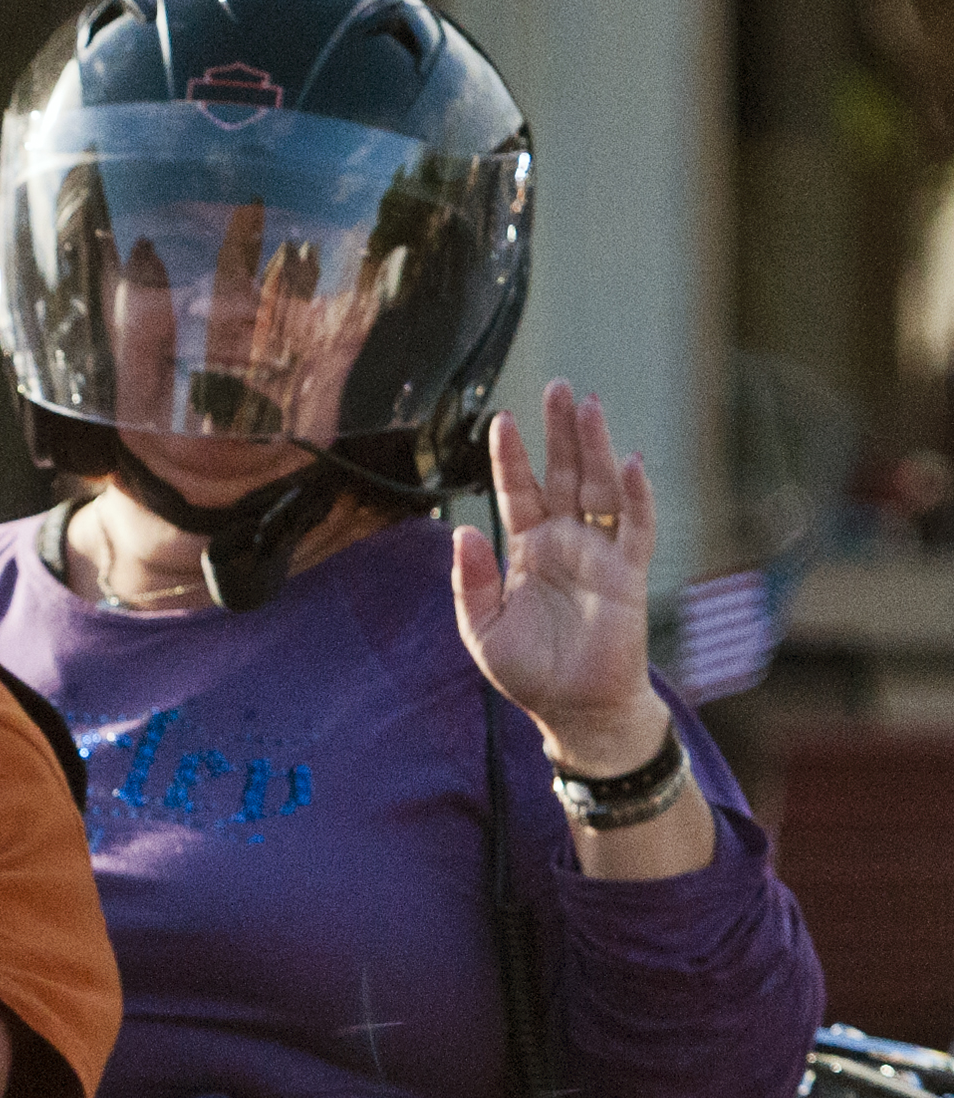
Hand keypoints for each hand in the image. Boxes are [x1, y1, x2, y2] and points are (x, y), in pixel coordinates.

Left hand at [452, 380, 670, 775]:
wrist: (576, 712)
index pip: (519, 491)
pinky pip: (635, 528)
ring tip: (588, 405)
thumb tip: (463, 531)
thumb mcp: (483, 629)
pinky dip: (635, 496)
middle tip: (557, 386)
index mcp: (528, 549)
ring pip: (599, 489)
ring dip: (595, 447)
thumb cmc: (532, 672)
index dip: (511, 457)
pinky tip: (629, 463)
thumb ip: (469, 582)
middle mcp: (565, 542)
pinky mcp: (628, 574)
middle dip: (559, 432)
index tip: (500, 420)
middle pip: (564, 474)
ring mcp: (598, 554)